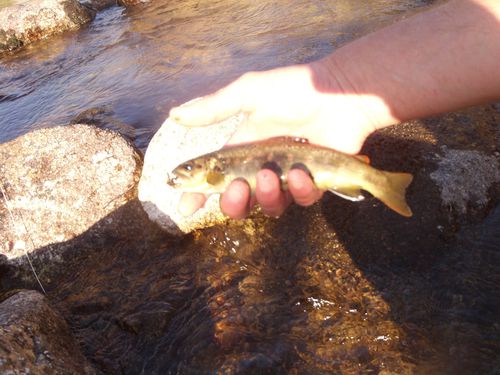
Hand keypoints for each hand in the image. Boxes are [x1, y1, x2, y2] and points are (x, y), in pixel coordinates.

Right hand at [170, 63, 379, 217]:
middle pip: (238, 200)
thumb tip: (175, 115)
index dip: (198, 194)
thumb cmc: (294, 90)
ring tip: (273, 174)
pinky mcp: (313, 184)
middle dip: (233, 202)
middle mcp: (261, 168)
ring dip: (266, 196)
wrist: (339, 95)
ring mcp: (287, 178)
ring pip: (268, 206)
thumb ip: (214, 107)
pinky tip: (301, 172)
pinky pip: (300, 199)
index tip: (185, 207)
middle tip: (237, 188)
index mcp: (243, 149)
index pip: (214, 176)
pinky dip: (299, 190)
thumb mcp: (249, 93)